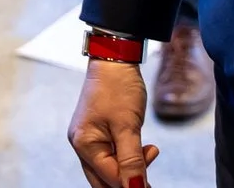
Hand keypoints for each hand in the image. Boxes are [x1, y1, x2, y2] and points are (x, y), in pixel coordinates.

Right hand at [69, 60, 160, 187]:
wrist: (115, 57)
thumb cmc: (118, 86)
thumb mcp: (128, 125)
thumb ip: (132, 160)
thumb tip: (135, 187)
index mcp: (84, 143)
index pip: (109, 177)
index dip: (131, 183)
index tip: (151, 186)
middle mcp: (82, 144)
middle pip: (104, 178)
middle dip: (127, 180)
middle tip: (150, 179)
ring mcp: (88, 138)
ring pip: (108, 168)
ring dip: (129, 168)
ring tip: (150, 151)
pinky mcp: (97, 132)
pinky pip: (111, 155)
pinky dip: (126, 157)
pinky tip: (142, 148)